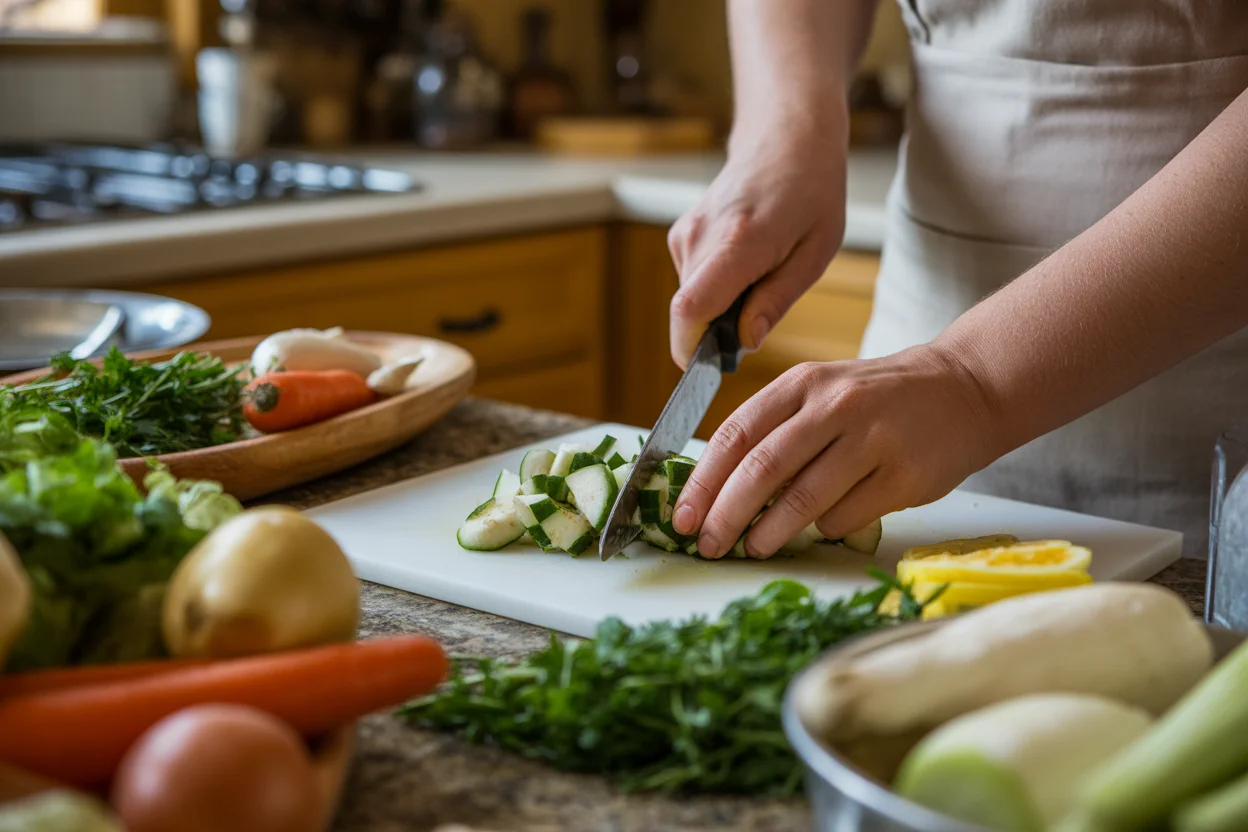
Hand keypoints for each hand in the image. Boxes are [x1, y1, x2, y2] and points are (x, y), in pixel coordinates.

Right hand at [667, 124, 847, 369]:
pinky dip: (715, 289)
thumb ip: (776, 301)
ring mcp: (685, 234)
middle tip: (759, 317)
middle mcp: (701, 237)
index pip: (690, 309)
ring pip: (690, 300)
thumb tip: (744, 344)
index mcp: (739, 243)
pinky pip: (691, 283)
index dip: (691, 349)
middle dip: (716, 334)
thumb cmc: (811, 192)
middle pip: (688, 314)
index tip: (711, 369)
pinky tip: (745, 264)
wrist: (784, 137)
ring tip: (760, 277)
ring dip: (719, 309)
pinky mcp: (680, 235)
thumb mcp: (815, 252)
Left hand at [670, 346, 1002, 558]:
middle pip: (763, 468)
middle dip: (726, 514)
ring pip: (804, 498)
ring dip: (769, 532)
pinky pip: (847, 516)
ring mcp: (873, 440)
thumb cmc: (877, 399)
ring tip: (752, 548)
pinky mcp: (905, 476)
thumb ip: (775, 430)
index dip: (703, 480)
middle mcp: (835, 406)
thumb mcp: (822, 393)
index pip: (737, 433)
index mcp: (803, 384)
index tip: (682, 516)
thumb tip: (717, 490)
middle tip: (707, 545)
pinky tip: (820, 528)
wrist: (965, 388)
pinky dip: (824, 528)